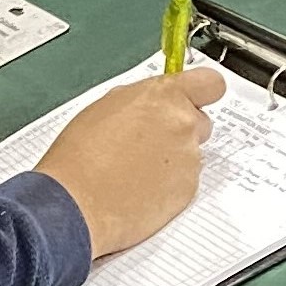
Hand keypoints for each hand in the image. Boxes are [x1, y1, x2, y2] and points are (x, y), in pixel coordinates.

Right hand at [34, 67, 225, 257]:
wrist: (75, 203)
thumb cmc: (80, 157)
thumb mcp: (106, 107)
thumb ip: (143, 101)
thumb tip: (153, 104)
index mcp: (163, 96)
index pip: (210, 82)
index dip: (203, 91)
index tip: (197, 98)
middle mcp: (182, 123)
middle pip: (201, 122)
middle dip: (182, 131)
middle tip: (153, 144)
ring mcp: (189, 159)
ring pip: (191, 155)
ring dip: (172, 162)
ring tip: (135, 172)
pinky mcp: (189, 191)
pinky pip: (185, 183)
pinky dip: (169, 187)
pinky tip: (140, 190)